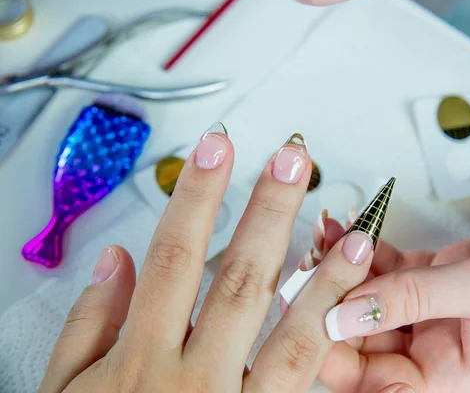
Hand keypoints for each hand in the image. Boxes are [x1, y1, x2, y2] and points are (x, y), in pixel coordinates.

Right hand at [39, 126, 377, 391]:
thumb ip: (89, 323)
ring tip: (359, 233)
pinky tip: (355, 308)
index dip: (199, 194)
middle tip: (295, 160)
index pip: (175, 254)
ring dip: (328, 278)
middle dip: (269, 212)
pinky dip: (334, 342)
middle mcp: (191, 378)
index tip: (219, 147)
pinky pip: (306, 385)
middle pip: (239, 279)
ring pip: (290, 335)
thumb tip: (117, 260)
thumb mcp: (65, 392)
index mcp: (139, 358)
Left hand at [309, 200, 469, 392]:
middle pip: (363, 336)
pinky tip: (353, 230)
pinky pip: (392, 269)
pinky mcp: (437, 278)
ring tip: (328, 237)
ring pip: (372, 297)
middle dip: (332, 300)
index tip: (308, 311)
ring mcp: (435, 311)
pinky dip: (371, 250)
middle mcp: (439, 349)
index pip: (375, 380)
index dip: (335, 349)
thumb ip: (415, 300)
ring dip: (347, 268)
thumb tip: (344, 313)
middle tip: (308, 266)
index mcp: (454, 377)